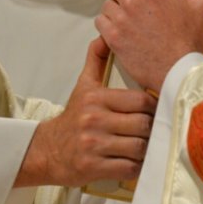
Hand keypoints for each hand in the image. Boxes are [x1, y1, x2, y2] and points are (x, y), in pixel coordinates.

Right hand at [15, 37, 156, 186]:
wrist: (47, 149)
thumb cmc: (74, 117)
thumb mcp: (83, 86)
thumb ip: (96, 60)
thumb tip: (105, 35)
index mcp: (96, 98)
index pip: (140, 100)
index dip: (153, 107)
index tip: (154, 112)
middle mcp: (94, 120)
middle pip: (143, 125)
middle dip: (152, 130)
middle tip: (154, 131)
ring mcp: (94, 145)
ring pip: (139, 147)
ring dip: (147, 149)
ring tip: (146, 146)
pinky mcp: (93, 167)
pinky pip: (129, 168)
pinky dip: (136, 166)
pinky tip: (134, 161)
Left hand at [95, 0, 202, 92]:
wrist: (179, 72)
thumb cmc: (191, 40)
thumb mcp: (201, 4)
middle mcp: (131, 2)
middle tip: (132, 2)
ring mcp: (120, 21)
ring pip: (105, 5)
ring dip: (114, 10)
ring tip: (128, 19)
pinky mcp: (113, 39)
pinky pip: (100, 23)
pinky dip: (107, 26)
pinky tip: (121, 32)